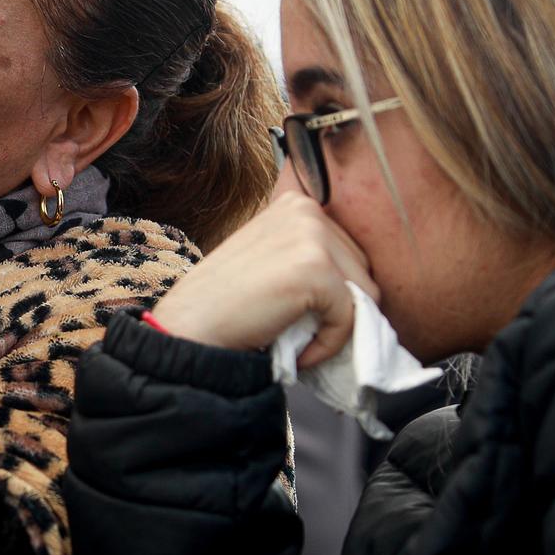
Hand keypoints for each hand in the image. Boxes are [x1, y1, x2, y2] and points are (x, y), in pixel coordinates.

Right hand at [150, 190, 378, 365]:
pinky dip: (328, 344)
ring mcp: (312, 237)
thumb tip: (362, 286)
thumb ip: (307, 254)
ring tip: (298, 338)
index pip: (349, 251)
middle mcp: (307, 211)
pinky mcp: (316, 270)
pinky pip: (349, 317)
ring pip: (364, 293)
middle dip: (338, 307)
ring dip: (335, 326)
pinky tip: (299, 351)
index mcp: (297, 204)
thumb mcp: (270, 257)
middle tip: (300, 329)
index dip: (334, 291)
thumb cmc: (225, 302)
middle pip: (362, 270)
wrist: (190, 327)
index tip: (301, 313)